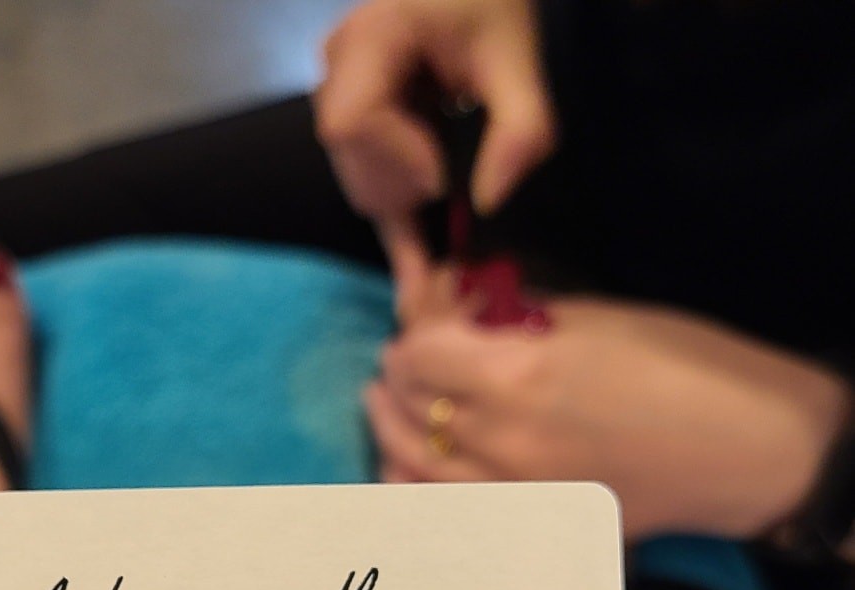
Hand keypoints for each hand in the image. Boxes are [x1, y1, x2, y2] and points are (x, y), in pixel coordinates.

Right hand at [315, 0, 554, 301]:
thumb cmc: (495, 2)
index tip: (443, 175)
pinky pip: (373, 191)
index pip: (350, 123)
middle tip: (456, 177)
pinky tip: (415, 291)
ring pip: (359, 183)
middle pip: (351, 162)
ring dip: (409, 201)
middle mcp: (338, 69)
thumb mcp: (518, 52)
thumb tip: (492, 203)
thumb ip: (520, 124)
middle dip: (405, 187)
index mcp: (369, 39)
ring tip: (451, 182)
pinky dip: (401, 236)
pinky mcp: (359, 133)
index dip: (396, 160)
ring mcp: (341, 100)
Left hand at [368, 296, 852, 540]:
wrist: (744, 451)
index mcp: (519, 373)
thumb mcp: (600, 317)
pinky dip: (412, 483)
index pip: (419, 355)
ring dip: (392, 429)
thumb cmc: (687, 368)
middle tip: (401, 368)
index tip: (421, 330)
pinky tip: (405, 466)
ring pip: (410, 462)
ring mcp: (508, 493)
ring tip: (385, 408)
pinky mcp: (523, 526)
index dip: (413, 337)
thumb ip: (519, 319)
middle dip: (399, 379)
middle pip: (409, 407)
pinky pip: (440, 510)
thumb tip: (463, 313)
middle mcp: (501, 439)